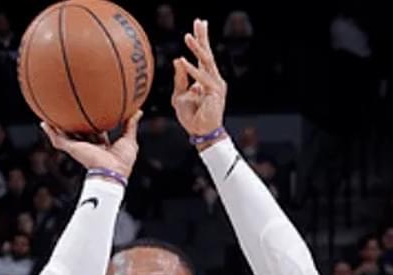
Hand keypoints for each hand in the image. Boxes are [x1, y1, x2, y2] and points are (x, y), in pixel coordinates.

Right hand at [40, 111, 141, 178]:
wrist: (112, 171)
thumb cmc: (122, 162)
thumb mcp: (129, 140)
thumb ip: (131, 125)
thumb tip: (138, 111)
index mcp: (101, 147)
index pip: (96, 133)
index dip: (95, 124)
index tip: (93, 114)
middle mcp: (89, 147)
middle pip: (79, 133)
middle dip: (75, 124)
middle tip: (70, 111)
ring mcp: (79, 148)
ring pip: (65, 135)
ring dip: (58, 126)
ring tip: (51, 113)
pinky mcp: (72, 149)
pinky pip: (58, 139)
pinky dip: (50, 131)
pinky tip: (44, 122)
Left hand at [172, 19, 225, 138]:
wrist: (201, 134)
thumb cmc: (191, 117)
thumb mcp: (179, 96)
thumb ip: (180, 79)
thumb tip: (177, 60)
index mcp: (205, 79)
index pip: (203, 56)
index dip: (201, 40)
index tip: (198, 24)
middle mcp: (213, 79)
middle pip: (208, 54)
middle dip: (203, 37)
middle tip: (199, 21)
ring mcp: (216, 85)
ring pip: (206, 63)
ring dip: (196, 49)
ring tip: (187, 36)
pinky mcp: (215, 93)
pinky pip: (202, 79)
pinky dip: (192, 70)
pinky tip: (183, 60)